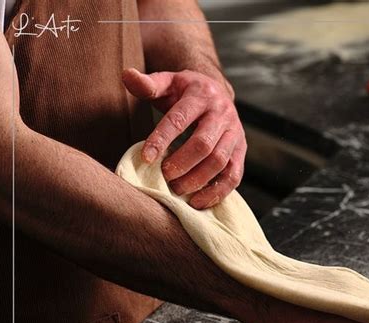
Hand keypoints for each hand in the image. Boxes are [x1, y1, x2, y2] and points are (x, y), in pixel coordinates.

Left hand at [122, 68, 245, 208]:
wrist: (217, 93)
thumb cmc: (186, 93)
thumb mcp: (168, 82)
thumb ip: (148, 84)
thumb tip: (127, 76)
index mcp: (201, 95)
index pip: (179, 119)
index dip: (161, 139)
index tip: (145, 158)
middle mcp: (222, 114)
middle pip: (203, 144)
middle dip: (181, 164)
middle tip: (164, 176)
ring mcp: (235, 134)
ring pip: (220, 162)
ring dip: (196, 180)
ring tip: (176, 190)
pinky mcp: (241, 152)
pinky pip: (233, 176)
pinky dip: (216, 193)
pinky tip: (197, 202)